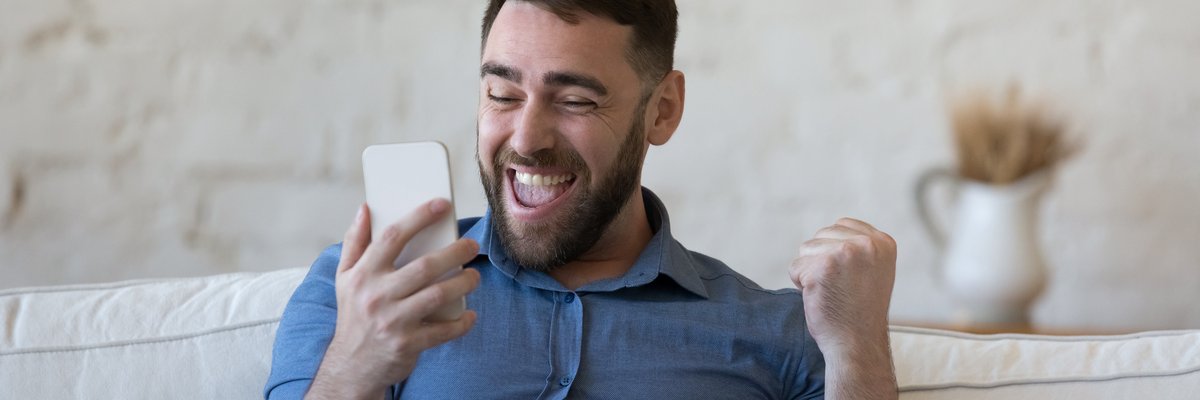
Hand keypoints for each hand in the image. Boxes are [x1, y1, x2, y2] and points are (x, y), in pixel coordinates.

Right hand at [307, 199, 480, 399]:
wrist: (351, 365)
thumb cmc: (354, 314)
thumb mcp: (344, 278)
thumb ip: (354, 242)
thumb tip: (365, 208)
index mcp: (363, 274)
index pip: (392, 237)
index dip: (419, 217)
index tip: (442, 204)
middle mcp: (376, 296)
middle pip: (424, 266)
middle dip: (455, 252)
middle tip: (472, 245)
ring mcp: (393, 321)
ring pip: (437, 295)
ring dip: (463, 283)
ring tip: (474, 276)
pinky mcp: (407, 344)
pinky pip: (442, 330)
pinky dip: (461, 322)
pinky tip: (470, 315)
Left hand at [789, 218, 895, 354]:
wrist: (857, 343)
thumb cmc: (859, 310)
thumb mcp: (872, 269)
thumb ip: (858, 247)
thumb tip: (830, 230)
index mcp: (882, 242)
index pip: (840, 226)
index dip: (835, 252)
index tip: (850, 277)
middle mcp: (867, 243)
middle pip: (821, 236)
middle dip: (821, 261)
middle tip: (840, 287)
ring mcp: (845, 253)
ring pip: (806, 250)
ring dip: (810, 272)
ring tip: (831, 292)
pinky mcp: (823, 267)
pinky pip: (795, 268)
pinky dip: (801, 285)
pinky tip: (820, 298)